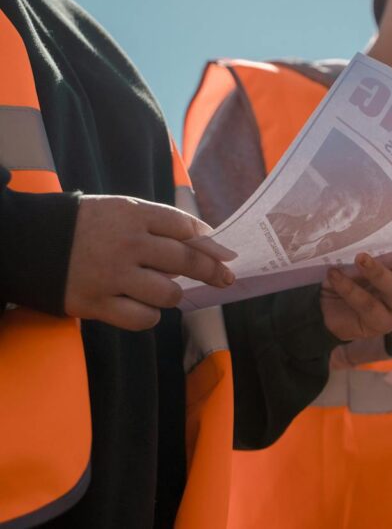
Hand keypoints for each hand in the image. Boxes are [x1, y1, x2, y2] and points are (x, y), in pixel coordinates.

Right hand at [64, 195, 234, 330]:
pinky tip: (144, 307)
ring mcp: (111, 275)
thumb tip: (204, 235)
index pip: (183, 227)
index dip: (209, 242)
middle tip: (226, 278)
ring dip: (172, 294)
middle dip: (212, 271)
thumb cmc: (83, 226)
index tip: (224, 253)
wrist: (27, 243)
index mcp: (131, 215)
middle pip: (185, 260)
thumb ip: (159, 221)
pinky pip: (143, 319)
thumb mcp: (119, 210)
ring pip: (167, 293)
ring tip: (163, 290)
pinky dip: (150, 316)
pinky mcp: (96, 304)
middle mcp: (126, 244)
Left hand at [320, 228, 391, 341]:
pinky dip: (349, 288)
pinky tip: (334, 275)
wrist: (318, 309)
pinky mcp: (380, 323)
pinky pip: (367, 304)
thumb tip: (364, 211)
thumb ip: (363, 242)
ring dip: (378, 272)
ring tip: (361, 257)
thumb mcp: (350, 254)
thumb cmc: (339, 274)